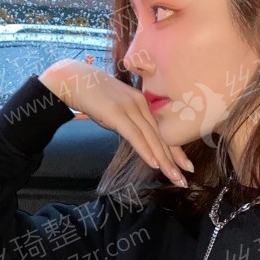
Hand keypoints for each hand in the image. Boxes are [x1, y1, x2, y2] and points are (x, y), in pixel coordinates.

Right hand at [39, 59, 193, 186]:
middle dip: (174, 160)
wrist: (73, 80)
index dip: (176, 150)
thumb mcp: (116, 110)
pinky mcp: (116, 112)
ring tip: (174, 177)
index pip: (163, 131)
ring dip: (164, 160)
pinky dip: (145, 150)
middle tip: (184, 180)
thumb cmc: (92, 96)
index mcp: (142, 103)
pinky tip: (154, 164)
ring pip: (151, 138)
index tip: (185, 167)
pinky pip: (134, 135)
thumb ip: (127, 123)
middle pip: (161, 136)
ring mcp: (129, 107)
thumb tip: (135, 139)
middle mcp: (140, 104)